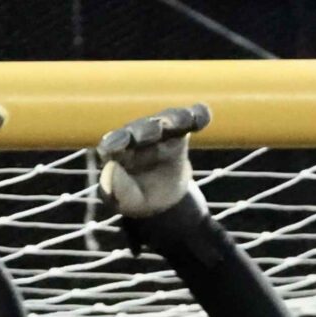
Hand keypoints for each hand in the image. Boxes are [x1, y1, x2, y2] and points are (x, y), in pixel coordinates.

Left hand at [97, 104, 211, 217]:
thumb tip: (112, 167)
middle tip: (153, 132)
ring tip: (183, 120)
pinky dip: (196, 115)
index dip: (115, 143)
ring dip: (172, 120)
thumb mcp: (128, 202)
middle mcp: (134, 135)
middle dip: (145, 130)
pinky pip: (187, 120)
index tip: (114, 147)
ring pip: (164, 120)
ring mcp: (158, 130)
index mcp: (116, 152)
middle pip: (139, 129)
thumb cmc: (139, 198)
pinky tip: (203, 114)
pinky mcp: (179, 130)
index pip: (113, 144)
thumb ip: (118, 189)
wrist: (164, 199)